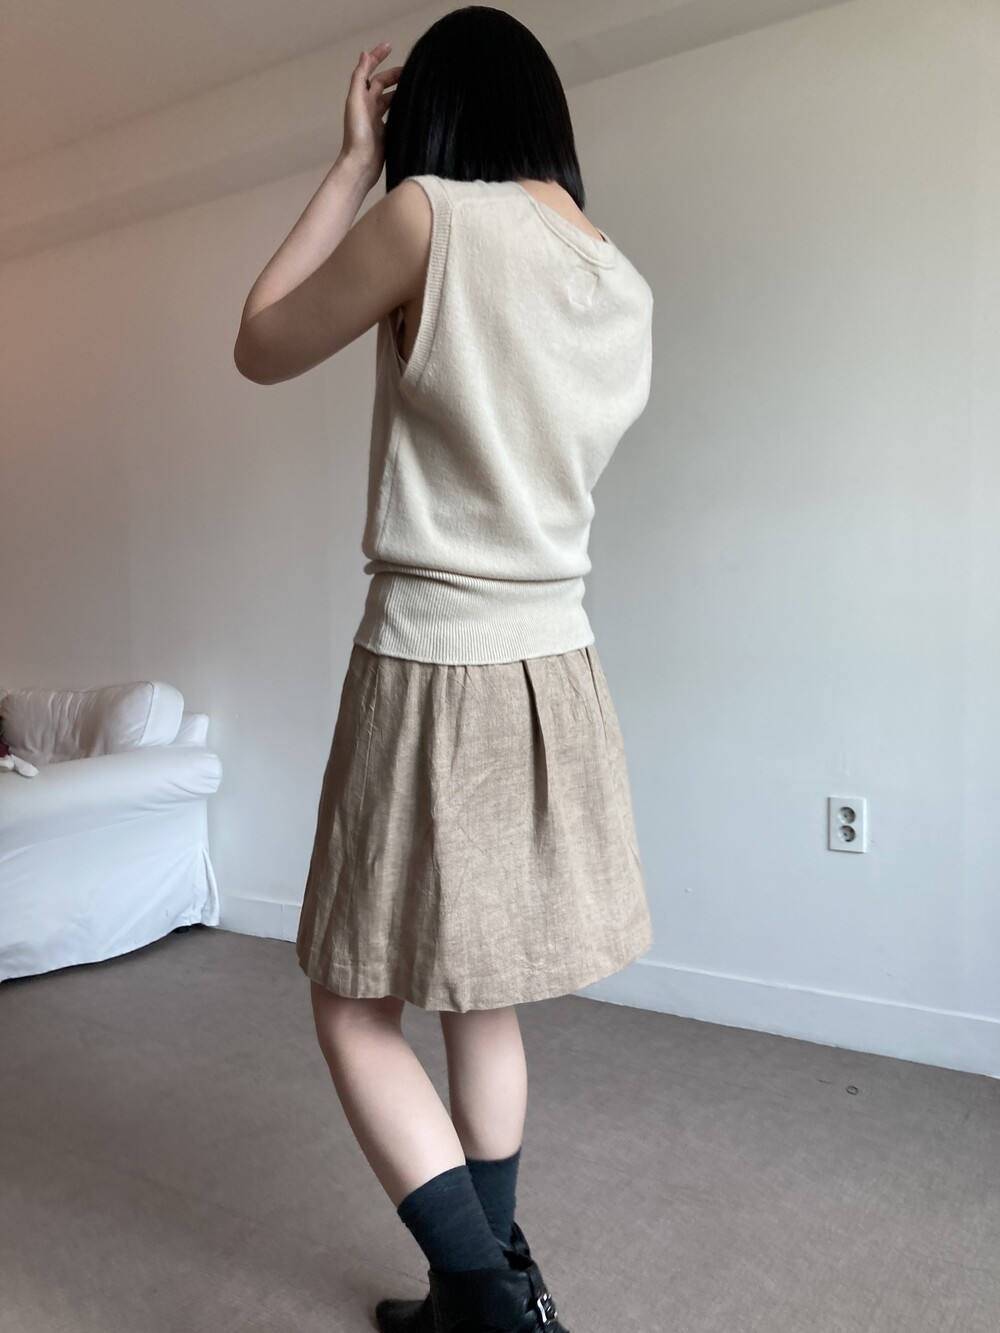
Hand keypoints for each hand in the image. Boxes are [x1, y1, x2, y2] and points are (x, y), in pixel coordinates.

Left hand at [338, 42, 402, 188]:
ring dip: (400, 90)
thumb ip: (359, 78)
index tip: (390, 46)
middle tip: (412, 70)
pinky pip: (395, 116)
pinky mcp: (385, 134)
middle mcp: (368, 107)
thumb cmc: (357, 136)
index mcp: (360, 98)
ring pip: (390, 99)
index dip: (378, 57)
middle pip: (382, 85)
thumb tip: (364, 54)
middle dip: (395, 75)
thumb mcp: (356, 102)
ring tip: (415, 85)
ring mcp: (377, 121)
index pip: (370, 71)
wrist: (360, 166)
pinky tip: (413, 108)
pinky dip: (403, 109)